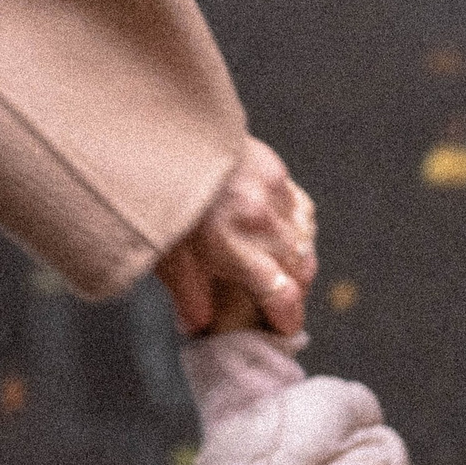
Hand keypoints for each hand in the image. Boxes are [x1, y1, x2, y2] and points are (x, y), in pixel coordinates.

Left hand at [160, 136, 315, 335]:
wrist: (161, 135)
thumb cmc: (159, 194)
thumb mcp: (166, 254)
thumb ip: (188, 294)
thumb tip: (199, 326)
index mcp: (237, 248)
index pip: (282, 295)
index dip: (288, 319)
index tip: (284, 329)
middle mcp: (263, 224)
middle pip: (302, 271)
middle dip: (296, 292)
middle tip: (278, 303)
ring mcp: (274, 195)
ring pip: (305, 241)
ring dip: (298, 261)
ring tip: (279, 268)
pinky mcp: (276, 172)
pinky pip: (301, 210)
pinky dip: (297, 228)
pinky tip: (282, 234)